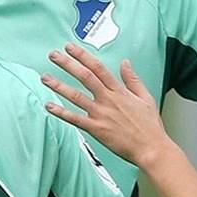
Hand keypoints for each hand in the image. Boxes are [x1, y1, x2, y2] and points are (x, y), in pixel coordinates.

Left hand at [41, 43, 172, 166]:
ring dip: (59, 86)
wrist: (151, 148)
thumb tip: (125, 63)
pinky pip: (75, 119)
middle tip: (53, 55)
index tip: (70, 48)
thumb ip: (132, 79)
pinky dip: (61, 113)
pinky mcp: (96, 129)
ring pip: (76, 96)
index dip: (82, 56)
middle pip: (84, 76)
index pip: (98, 68)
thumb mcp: (145, 97)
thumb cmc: (149, 126)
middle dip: (67, 64)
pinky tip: (49, 106)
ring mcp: (101, 114)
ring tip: (45, 78)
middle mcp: (108, 99)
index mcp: (119, 91)